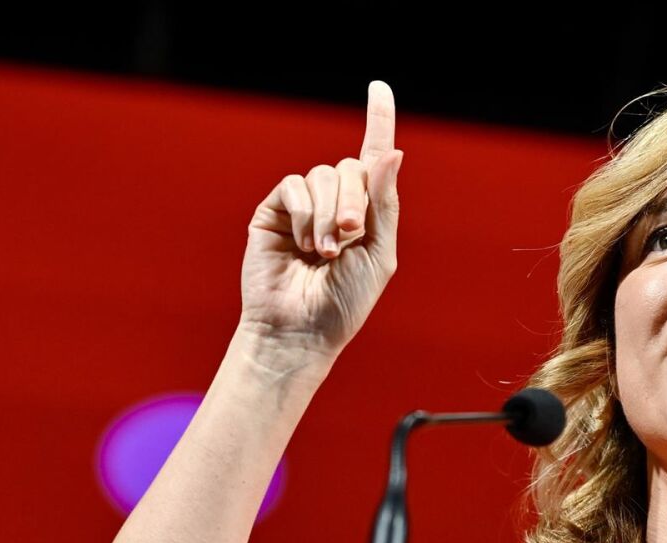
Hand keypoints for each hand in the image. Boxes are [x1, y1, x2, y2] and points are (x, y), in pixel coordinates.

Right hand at [239, 80, 402, 359]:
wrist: (300, 330)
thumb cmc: (344, 302)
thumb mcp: (379, 254)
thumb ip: (385, 203)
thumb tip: (392, 151)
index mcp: (367, 212)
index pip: (373, 157)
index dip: (378, 121)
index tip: (379, 87)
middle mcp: (335, 202)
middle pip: (350, 168)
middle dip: (354, 201)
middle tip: (349, 237)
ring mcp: (303, 205)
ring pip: (321, 175)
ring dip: (328, 215)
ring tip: (323, 253)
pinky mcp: (274, 210)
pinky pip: (293, 187)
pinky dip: (303, 215)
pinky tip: (301, 246)